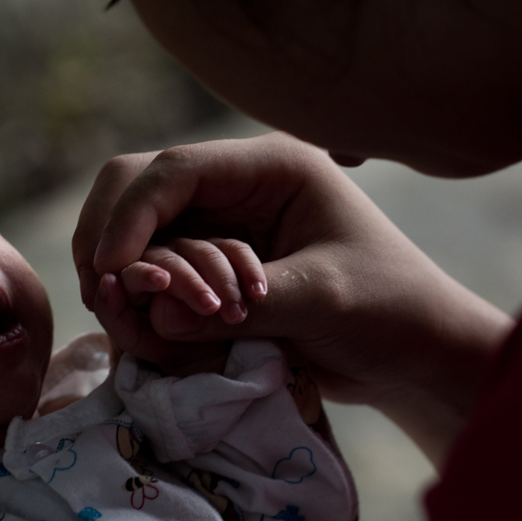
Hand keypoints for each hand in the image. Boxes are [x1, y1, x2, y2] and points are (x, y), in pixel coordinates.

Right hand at [74, 132, 513, 461]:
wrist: (416, 354)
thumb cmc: (390, 311)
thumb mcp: (323, 300)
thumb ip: (246, 307)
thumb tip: (160, 316)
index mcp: (270, 167)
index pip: (174, 170)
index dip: (131, 216)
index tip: (110, 270)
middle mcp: (236, 187)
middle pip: (135, 187)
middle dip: (111, 239)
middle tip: (106, 296)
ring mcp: (219, 225)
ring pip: (136, 233)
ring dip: (127, 276)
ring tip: (136, 326)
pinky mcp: (211, 266)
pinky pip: (153, 271)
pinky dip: (142, 300)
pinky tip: (151, 335)